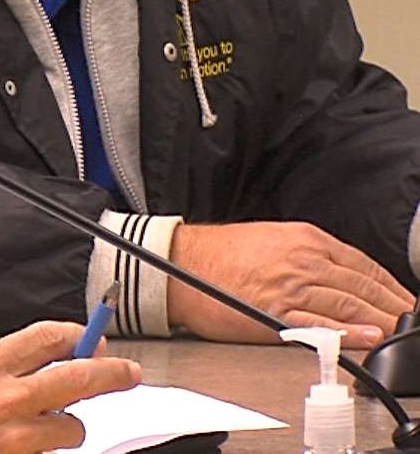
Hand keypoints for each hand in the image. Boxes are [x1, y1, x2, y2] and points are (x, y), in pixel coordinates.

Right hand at [0, 321, 140, 453]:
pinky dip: (51, 450)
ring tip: (55, 428)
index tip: (90, 338)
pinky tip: (33, 448)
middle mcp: (5, 397)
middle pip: (79, 374)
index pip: (46, 337)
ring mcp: (18, 434)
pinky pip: (55, 453)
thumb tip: (31, 364)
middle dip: (111, 371)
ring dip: (71, 426)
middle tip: (127, 372)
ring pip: (74, 424)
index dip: (76, 335)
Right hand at [168, 221, 415, 347]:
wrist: (179, 263)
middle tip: (411, 318)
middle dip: (393, 305)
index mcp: (305, 239)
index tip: (405, 300)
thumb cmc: (220, 253)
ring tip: (398, 329)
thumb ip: (310, 255)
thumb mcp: (273, 239)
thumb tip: (343, 276)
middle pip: (363, 286)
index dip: (391, 286)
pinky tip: (369, 336)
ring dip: (381, 319)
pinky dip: (349, 331)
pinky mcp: (274, 313)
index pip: (363, 264)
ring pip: (349, 304)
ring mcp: (290, 287)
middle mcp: (303, 260)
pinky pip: (320, 324)